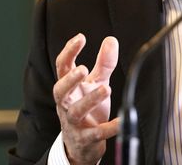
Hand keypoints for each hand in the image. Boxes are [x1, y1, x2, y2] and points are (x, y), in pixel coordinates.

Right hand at [53, 33, 119, 163]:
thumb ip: (103, 64)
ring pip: (76, 112)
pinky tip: (121, 121)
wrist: (81, 144)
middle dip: (70, 80)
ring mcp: (74, 122)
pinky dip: (109, 128)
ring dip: (90, 100)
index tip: (80, 38)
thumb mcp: (95, 83)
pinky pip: (96, 134)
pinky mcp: (86, 138)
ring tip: (106, 89)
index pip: (62, 67)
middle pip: (60, 90)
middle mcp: (67, 104)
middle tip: (84, 69)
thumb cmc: (87, 108)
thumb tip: (111, 40)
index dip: (69, 52)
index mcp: (69, 88)